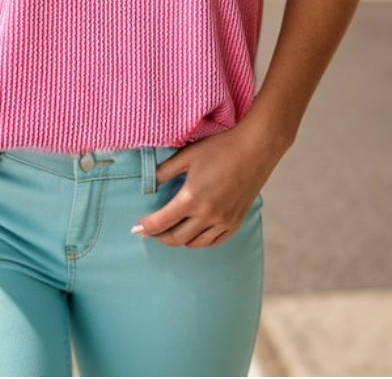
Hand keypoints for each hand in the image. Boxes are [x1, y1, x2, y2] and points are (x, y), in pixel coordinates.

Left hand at [131, 118, 282, 248]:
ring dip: (178, 240)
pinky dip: (198, 241)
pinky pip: (212, 242)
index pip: (161, 222)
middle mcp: (207, 215)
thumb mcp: (187, 155)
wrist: (255, 148)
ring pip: (194, 243)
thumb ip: (164, 171)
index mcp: (192, 198)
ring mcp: (223, 221)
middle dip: (159, 237)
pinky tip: (192, 233)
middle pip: (176, 238)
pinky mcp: (235, 223)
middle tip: (150, 231)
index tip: (135, 229)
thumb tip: (148, 184)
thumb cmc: (220, 148)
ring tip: (169, 231)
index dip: (146, 228)